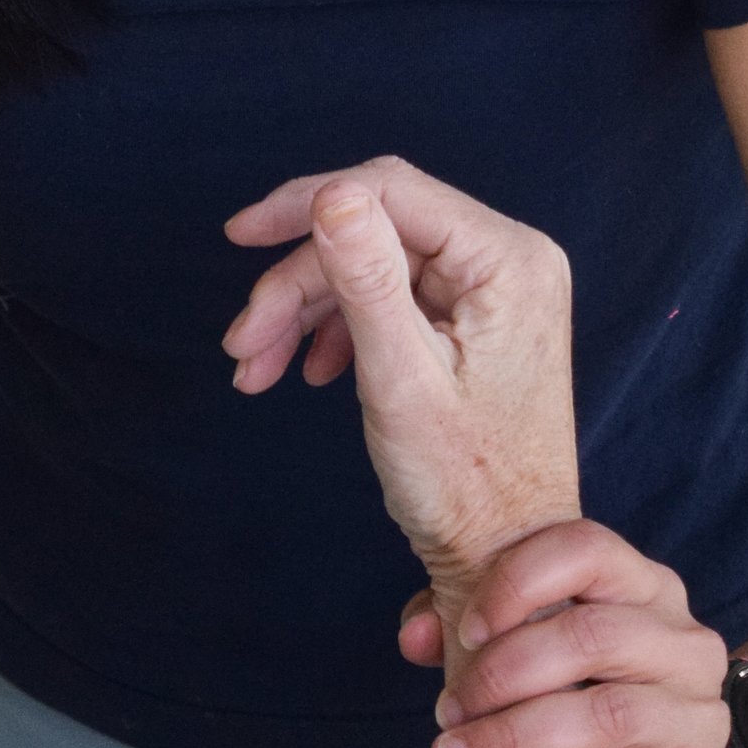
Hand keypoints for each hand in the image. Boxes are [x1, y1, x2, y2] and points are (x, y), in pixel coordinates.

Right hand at [224, 157, 577, 606]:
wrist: (505, 556)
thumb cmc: (465, 484)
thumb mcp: (401, 377)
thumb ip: (367, 281)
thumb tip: (330, 193)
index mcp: (508, 261)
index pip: (390, 192)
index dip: (305, 203)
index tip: (239, 234)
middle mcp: (509, 262)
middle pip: (373, 233)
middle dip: (297, 284)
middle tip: (242, 343)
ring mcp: (492, 292)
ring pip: (371, 269)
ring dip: (305, 313)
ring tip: (255, 369)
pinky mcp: (472, 322)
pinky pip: (389, 300)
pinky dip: (337, 331)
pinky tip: (307, 372)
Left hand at [399, 521, 736, 747]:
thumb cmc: (575, 708)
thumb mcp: (523, 657)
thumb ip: (463, 629)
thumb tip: (418, 634)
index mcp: (646, 591)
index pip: (588, 550)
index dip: (518, 582)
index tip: (466, 630)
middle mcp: (685, 645)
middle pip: (593, 635)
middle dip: (501, 673)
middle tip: (447, 710)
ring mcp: (700, 719)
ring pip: (610, 713)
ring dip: (516, 735)